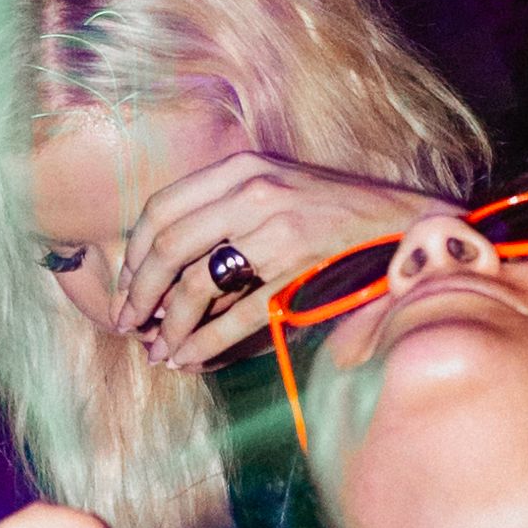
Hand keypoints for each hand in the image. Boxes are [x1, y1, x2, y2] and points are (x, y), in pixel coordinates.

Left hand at [111, 156, 453, 370]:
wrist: (402, 224)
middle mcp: (253, 193)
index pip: (161, 209)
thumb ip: (222, 210)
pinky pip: (237, 315)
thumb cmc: (332, 211)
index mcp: (240, 169)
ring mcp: (277, 232)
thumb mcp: (273, 188)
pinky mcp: (299, 271)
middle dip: (139, 292)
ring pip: (198, 284)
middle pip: (169, 246)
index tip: (125, 286)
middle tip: (126, 323)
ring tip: (158, 350)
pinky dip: (206, 342)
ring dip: (170, 324)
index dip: (134, 253)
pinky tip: (190, 359)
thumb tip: (162, 262)